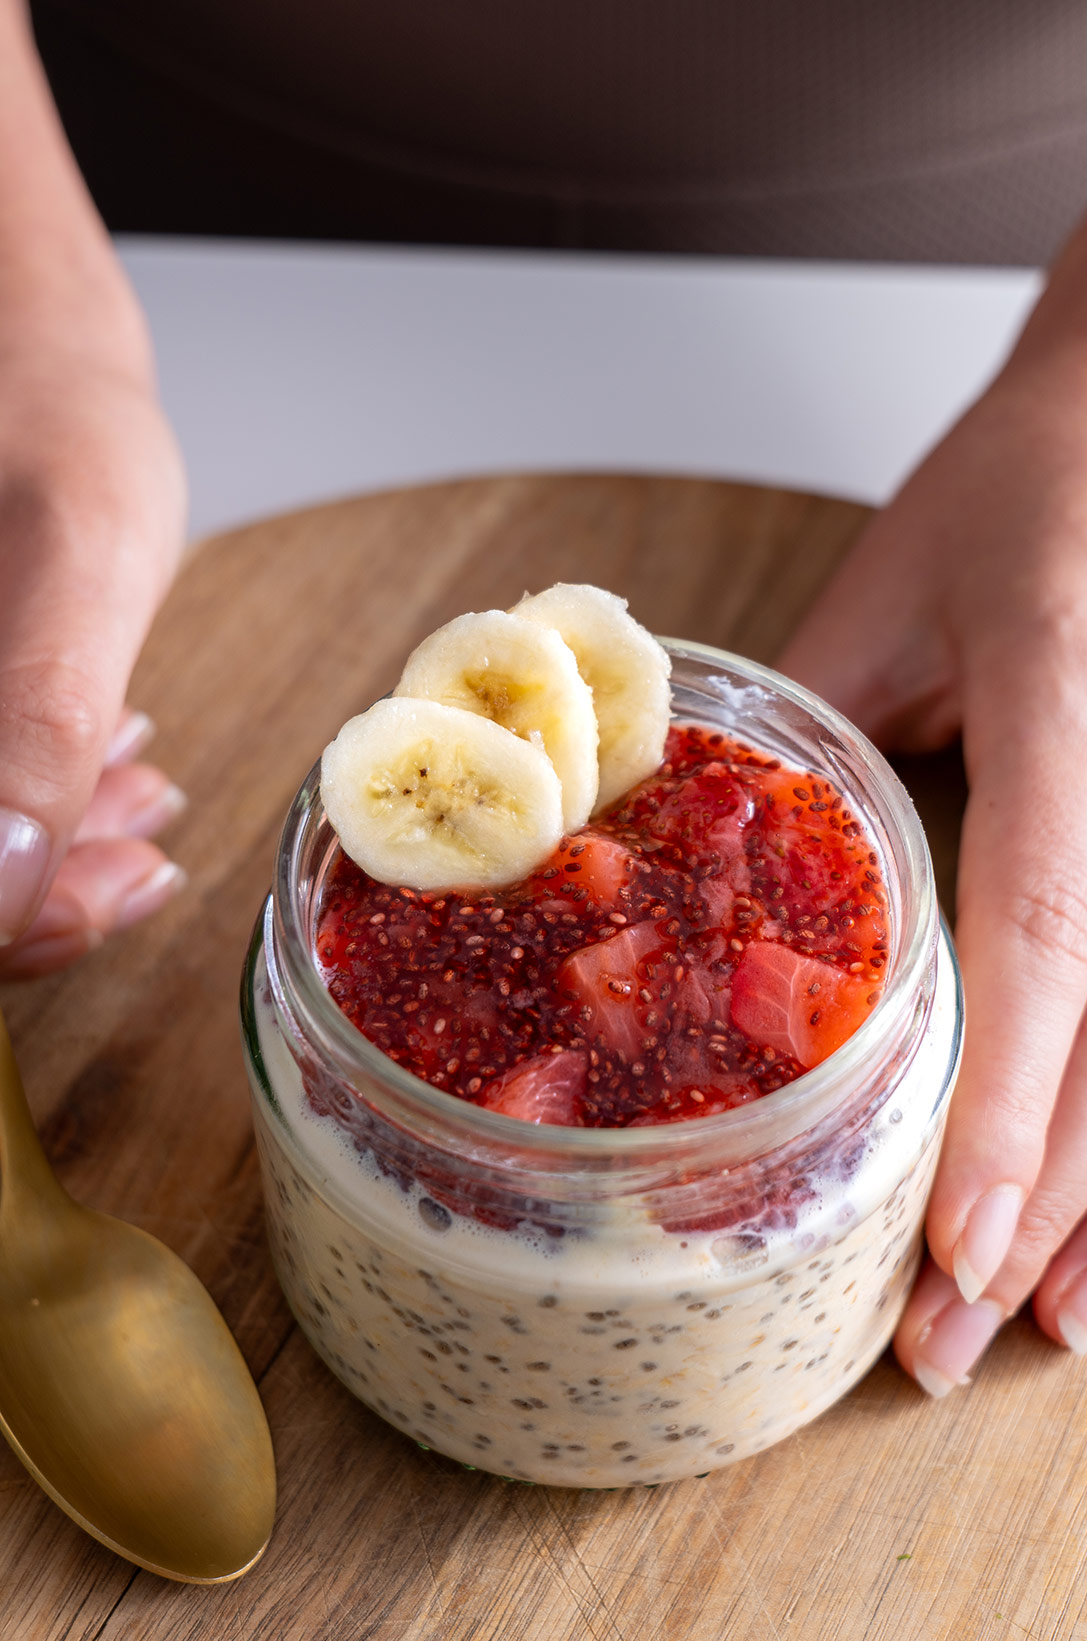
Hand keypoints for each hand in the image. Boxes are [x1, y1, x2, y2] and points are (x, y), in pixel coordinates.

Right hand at [0, 346, 187, 977]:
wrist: (23, 334)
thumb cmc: (41, 407)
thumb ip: (34, 730)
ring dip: (45, 846)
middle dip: (37, 885)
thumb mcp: (70, 567)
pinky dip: (30, 796)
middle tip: (140, 860)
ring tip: (139, 807)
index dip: (3, 928)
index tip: (103, 899)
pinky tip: (101, 770)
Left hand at [778, 318, 1086, 1390]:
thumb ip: (810, 738)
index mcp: (1074, 683)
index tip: (956, 1244)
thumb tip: (700, 876)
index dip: (1005, 1102)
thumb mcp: (895, 580)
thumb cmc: (1033, 479)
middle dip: (1058, 1194)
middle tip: (960, 1332)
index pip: (1048, 926)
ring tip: (1056, 1323)